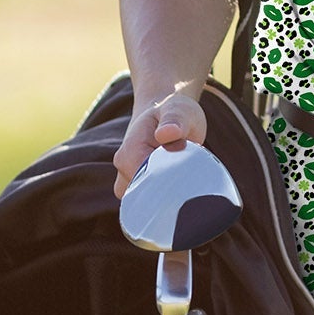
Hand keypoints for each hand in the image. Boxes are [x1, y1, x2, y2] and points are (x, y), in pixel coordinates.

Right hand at [113, 84, 209, 199]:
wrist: (164, 112)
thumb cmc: (173, 110)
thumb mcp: (178, 109)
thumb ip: (175, 120)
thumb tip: (166, 133)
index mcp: (130, 152)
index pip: (144, 184)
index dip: (168, 184)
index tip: (187, 178)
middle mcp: (124, 170)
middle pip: (145, 198)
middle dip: (168, 193)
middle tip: (189, 177)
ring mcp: (129, 180)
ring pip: (147, 204)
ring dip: (167, 195)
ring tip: (185, 177)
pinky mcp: (139, 187)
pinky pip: (151, 202)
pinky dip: (166, 197)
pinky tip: (180, 185)